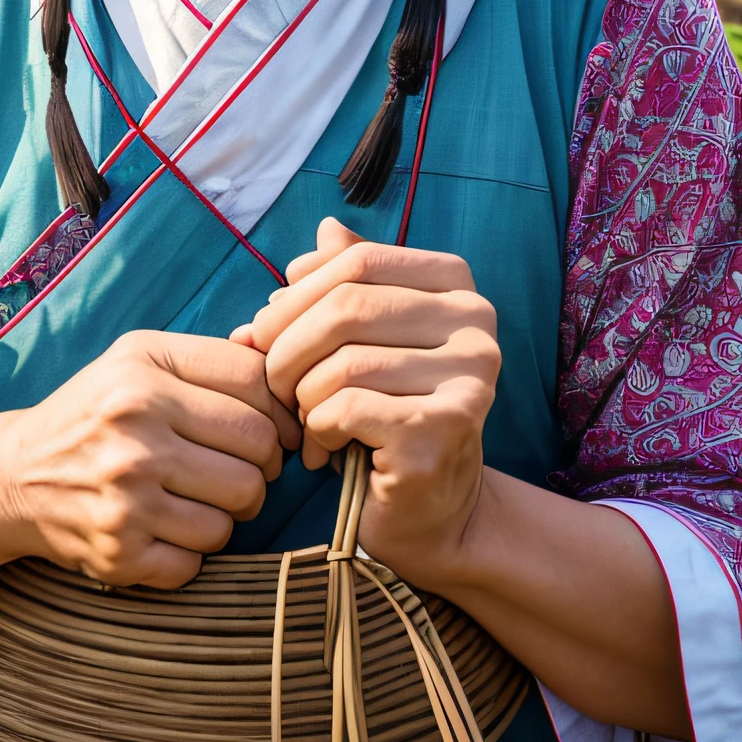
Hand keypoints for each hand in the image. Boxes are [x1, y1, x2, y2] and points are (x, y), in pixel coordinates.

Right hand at [0, 329, 301, 588]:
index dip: (281, 413)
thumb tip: (283, 367)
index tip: (277, 430)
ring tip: (198, 498)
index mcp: (143, 372)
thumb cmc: (95, 410)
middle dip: (262, 466)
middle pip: (257, 454)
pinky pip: (198, 561)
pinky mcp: (119, 553)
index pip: (256, 387)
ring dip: (228, 513)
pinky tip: (166, 529)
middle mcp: (133, 429)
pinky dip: (191, 552)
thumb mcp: (140, 359)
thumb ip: (211, 357)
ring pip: (235, 513)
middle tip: (238, 468)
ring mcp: (126, 495)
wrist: (15, 475)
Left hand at [237, 218, 498, 585]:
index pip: (358, 260)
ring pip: (342, 361)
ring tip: (304, 421)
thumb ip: (347, 282)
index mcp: (456, 285)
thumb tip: (323, 229)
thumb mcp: (364, 340)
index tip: (266, 331)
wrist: (430, 512)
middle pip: (347, 306)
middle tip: (271, 384)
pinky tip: (324, 451)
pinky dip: (318, 430)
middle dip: (287, 346)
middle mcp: (475, 323)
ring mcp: (468, 376)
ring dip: (301, 397)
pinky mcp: (445, 428)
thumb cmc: (386, 414)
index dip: (297, 293)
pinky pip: (346, 407)